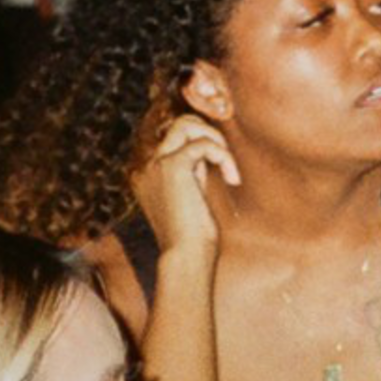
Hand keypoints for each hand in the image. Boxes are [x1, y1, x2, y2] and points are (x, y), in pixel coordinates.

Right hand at [128, 110, 238, 263]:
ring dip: (215, 140)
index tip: (221, 162)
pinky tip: (232, 178)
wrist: (186, 256)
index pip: (173, 136)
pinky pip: (203, 144)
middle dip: (208, 134)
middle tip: (225, 160)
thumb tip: (209, 145)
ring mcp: (156, 164)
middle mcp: (147, 166)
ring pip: (186, 124)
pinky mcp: (172, 167)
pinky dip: (223, 156)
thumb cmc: (193, 235)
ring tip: (228, 166)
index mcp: (147, 173)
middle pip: (179, 124)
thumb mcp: (191, 194)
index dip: (201, 140)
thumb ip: (193, 169)